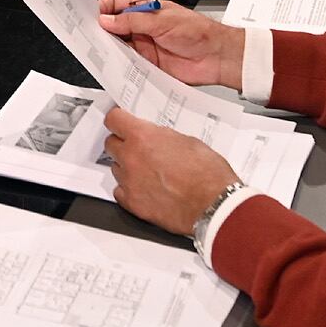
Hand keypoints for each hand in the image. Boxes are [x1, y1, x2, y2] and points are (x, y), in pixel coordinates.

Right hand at [97, 0, 243, 88]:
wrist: (216, 57)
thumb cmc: (198, 32)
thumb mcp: (162, 20)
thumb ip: (133, 21)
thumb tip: (107, 20)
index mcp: (145, 10)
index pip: (117, 5)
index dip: (103, 8)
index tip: (92, 15)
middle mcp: (142, 28)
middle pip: (114, 27)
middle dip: (102, 30)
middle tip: (90, 35)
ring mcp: (145, 47)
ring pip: (119, 47)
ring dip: (110, 49)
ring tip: (100, 51)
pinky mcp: (149, 65)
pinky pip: (129, 65)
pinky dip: (121, 66)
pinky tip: (116, 66)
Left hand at [102, 107, 239, 234]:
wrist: (215, 206)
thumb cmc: (208, 175)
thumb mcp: (188, 141)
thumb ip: (163, 137)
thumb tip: (157, 138)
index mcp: (143, 137)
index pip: (114, 119)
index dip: (118, 119)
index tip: (119, 121)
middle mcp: (131, 158)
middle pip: (110, 144)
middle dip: (122, 144)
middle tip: (137, 148)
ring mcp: (130, 182)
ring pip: (116, 168)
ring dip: (127, 168)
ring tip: (148, 173)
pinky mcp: (133, 204)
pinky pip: (120, 192)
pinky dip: (129, 190)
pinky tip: (146, 190)